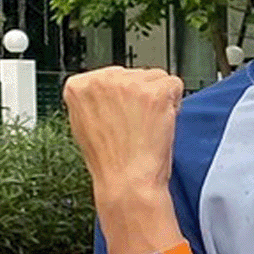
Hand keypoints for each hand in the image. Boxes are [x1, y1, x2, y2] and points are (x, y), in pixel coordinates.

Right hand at [63, 67, 181, 205]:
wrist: (126, 180)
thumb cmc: (110, 160)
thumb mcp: (84, 123)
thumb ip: (94, 100)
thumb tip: (109, 90)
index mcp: (78, 86)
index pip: (113, 74)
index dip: (123, 96)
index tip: (121, 114)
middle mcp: (101, 80)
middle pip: (136, 73)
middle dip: (141, 95)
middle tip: (136, 124)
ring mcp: (128, 85)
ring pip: (157, 77)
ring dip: (159, 99)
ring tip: (147, 125)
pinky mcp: (154, 93)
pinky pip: (175, 85)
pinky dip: (175, 103)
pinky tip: (161, 123)